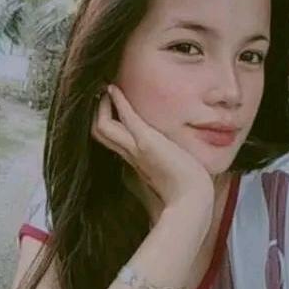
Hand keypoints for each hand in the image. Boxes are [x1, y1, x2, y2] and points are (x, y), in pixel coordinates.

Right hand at [91, 84, 213, 208]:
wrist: (192, 200)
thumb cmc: (186, 191)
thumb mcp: (172, 173)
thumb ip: (165, 165)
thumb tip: (170, 159)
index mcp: (136, 161)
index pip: (111, 140)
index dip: (105, 124)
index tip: (108, 108)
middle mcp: (130, 154)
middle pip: (99, 133)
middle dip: (96, 114)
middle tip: (99, 96)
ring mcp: (136, 148)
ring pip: (103, 127)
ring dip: (102, 106)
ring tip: (104, 90)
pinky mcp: (146, 142)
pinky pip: (126, 118)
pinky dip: (118, 102)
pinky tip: (112, 88)